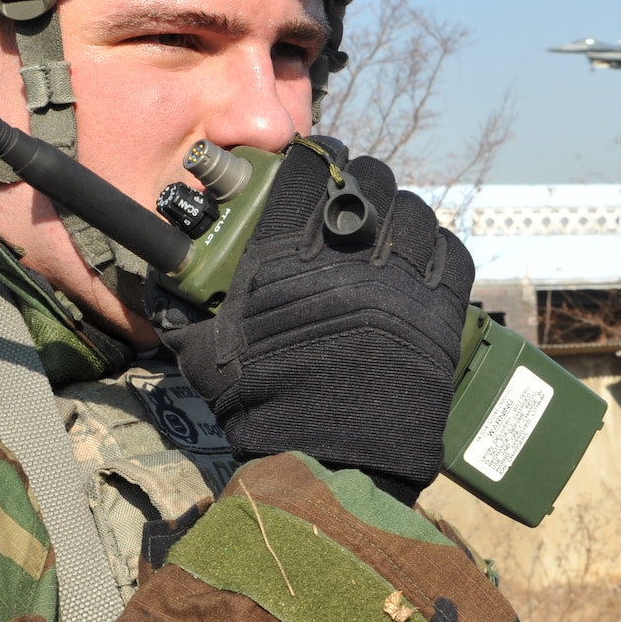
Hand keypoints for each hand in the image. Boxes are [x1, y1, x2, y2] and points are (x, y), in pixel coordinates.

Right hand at [159, 138, 475, 502]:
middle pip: (369, 182)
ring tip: (390, 240)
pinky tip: (423, 266)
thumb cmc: (267, 408)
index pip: (308, 172)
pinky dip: (439, 252)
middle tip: (353, 209)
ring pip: (415, 212)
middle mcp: (349, 256)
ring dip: (402, 218)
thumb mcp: (212, 354)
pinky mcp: (443, 309)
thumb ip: (193, 311)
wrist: (333, 459)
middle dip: (361, 188)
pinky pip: (452, 253)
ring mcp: (403, 280)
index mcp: (288, 257)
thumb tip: (168, 289)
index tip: (316, 167)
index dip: (314, 162)